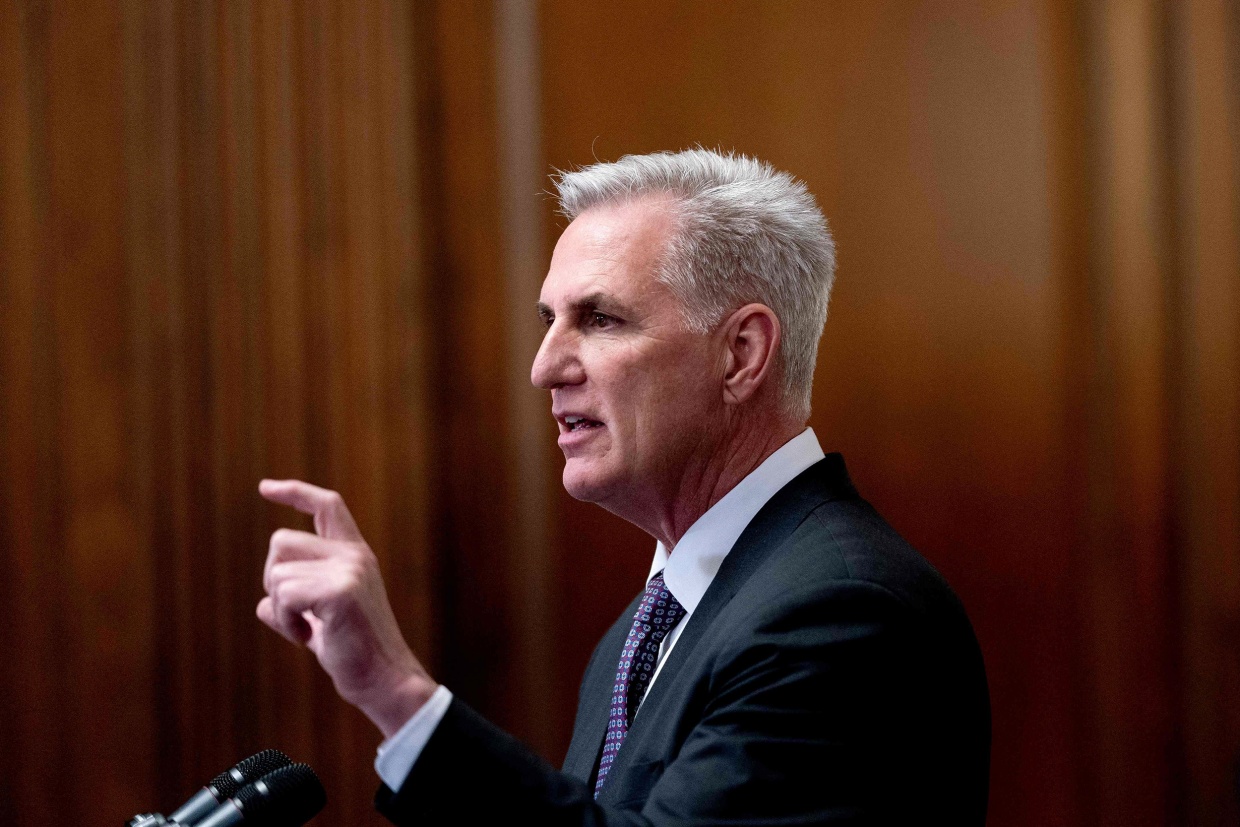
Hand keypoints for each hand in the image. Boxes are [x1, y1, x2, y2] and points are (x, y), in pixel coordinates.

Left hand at [258, 479, 436, 736]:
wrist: (384, 680)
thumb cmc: (354, 654)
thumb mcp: (323, 622)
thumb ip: (299, 604)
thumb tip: (264, 606)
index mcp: (355, 554)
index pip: (327, 506)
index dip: (294, 492)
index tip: (265, 488)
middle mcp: (354, 555)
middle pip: (282, 541)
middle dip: (273, 579)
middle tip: (296, 615)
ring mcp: (350, 570)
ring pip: (278, 573)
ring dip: (281, 610)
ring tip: (306, 631)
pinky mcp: (340, 591)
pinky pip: (284, 595)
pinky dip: (285, 622)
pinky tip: (307, 638)